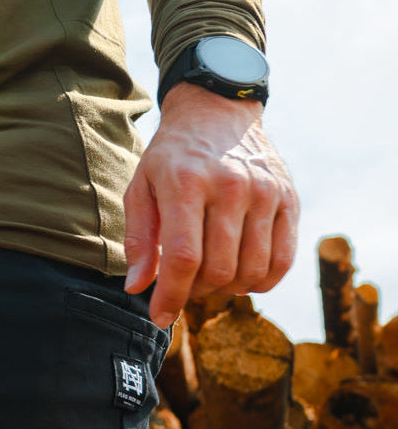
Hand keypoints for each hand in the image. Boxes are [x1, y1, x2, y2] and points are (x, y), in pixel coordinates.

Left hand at [122, 82, 298, 327]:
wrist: (216, 112)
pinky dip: (262, 281)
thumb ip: (139, 238)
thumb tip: (137, 287)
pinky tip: (242, 275)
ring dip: (227, 289)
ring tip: (210, 278)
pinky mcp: (289, 199)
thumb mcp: (141, 186)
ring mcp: (265, 192)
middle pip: (219, 269)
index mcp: (186, 182)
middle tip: (184, 285)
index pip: (183, 257)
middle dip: (196, 292)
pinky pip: (283, 260)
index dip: (171, 296)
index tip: (160, 317)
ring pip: (252, 270)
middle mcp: (230, 186)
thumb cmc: (172, 156)